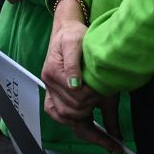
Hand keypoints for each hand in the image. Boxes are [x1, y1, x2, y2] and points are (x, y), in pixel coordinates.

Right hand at [42, 0, 96, 121]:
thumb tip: (74, 84)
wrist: (65, 29)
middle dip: (90, 107)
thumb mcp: (74, 41)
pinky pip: (57, 114)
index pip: (75, 95)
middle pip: (71, 109)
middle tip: (104, 99)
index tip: (104, 89)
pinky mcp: (54, 92)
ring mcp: (51, 89)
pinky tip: (86, 125)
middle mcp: (49, 83)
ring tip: (99, 119)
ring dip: (83, 120)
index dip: (92, 95)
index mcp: (53, 71)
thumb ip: (73, 63)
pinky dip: (71, 122)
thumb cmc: (72, 33)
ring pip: (65, 116)